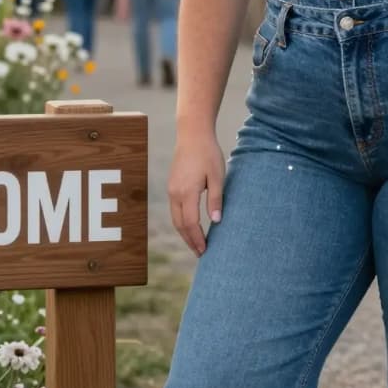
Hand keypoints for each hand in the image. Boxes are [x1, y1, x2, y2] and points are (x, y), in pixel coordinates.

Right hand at [168, 135, 225, 256]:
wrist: (192, 134)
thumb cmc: (208, 153)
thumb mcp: (217, 176)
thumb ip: (215, 199)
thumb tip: (216, 221)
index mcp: (187, 192)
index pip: (191, 223)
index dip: (197, 239)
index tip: (205, 250)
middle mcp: (175, 193)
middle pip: (180, 224)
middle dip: (190, 240)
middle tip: (201, 253)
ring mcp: (171, 189)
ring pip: (175, 218)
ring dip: (185, 233)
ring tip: (196, 243)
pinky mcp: (171, 186)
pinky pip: (175, 210)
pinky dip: (182, 222)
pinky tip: (190, 226)